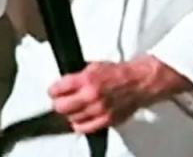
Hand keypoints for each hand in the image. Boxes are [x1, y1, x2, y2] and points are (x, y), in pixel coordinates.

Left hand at [48, 57, 191, 133]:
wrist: (139, 82)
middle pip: (61, 107)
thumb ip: (78, 76)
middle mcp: (91, 95)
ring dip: (70, 114)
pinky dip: (79, 124)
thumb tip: (63, 84)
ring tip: (73, 108)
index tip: (54, 91)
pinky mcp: (106, 120)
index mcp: (87, 79)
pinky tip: (81, 118)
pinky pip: (84, 128)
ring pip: (71, 118)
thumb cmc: (118, 73)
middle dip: (58, 103)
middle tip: (60, 101)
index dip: (53, 90)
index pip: (58, 89)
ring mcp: (98, 110)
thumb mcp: (94, 66)